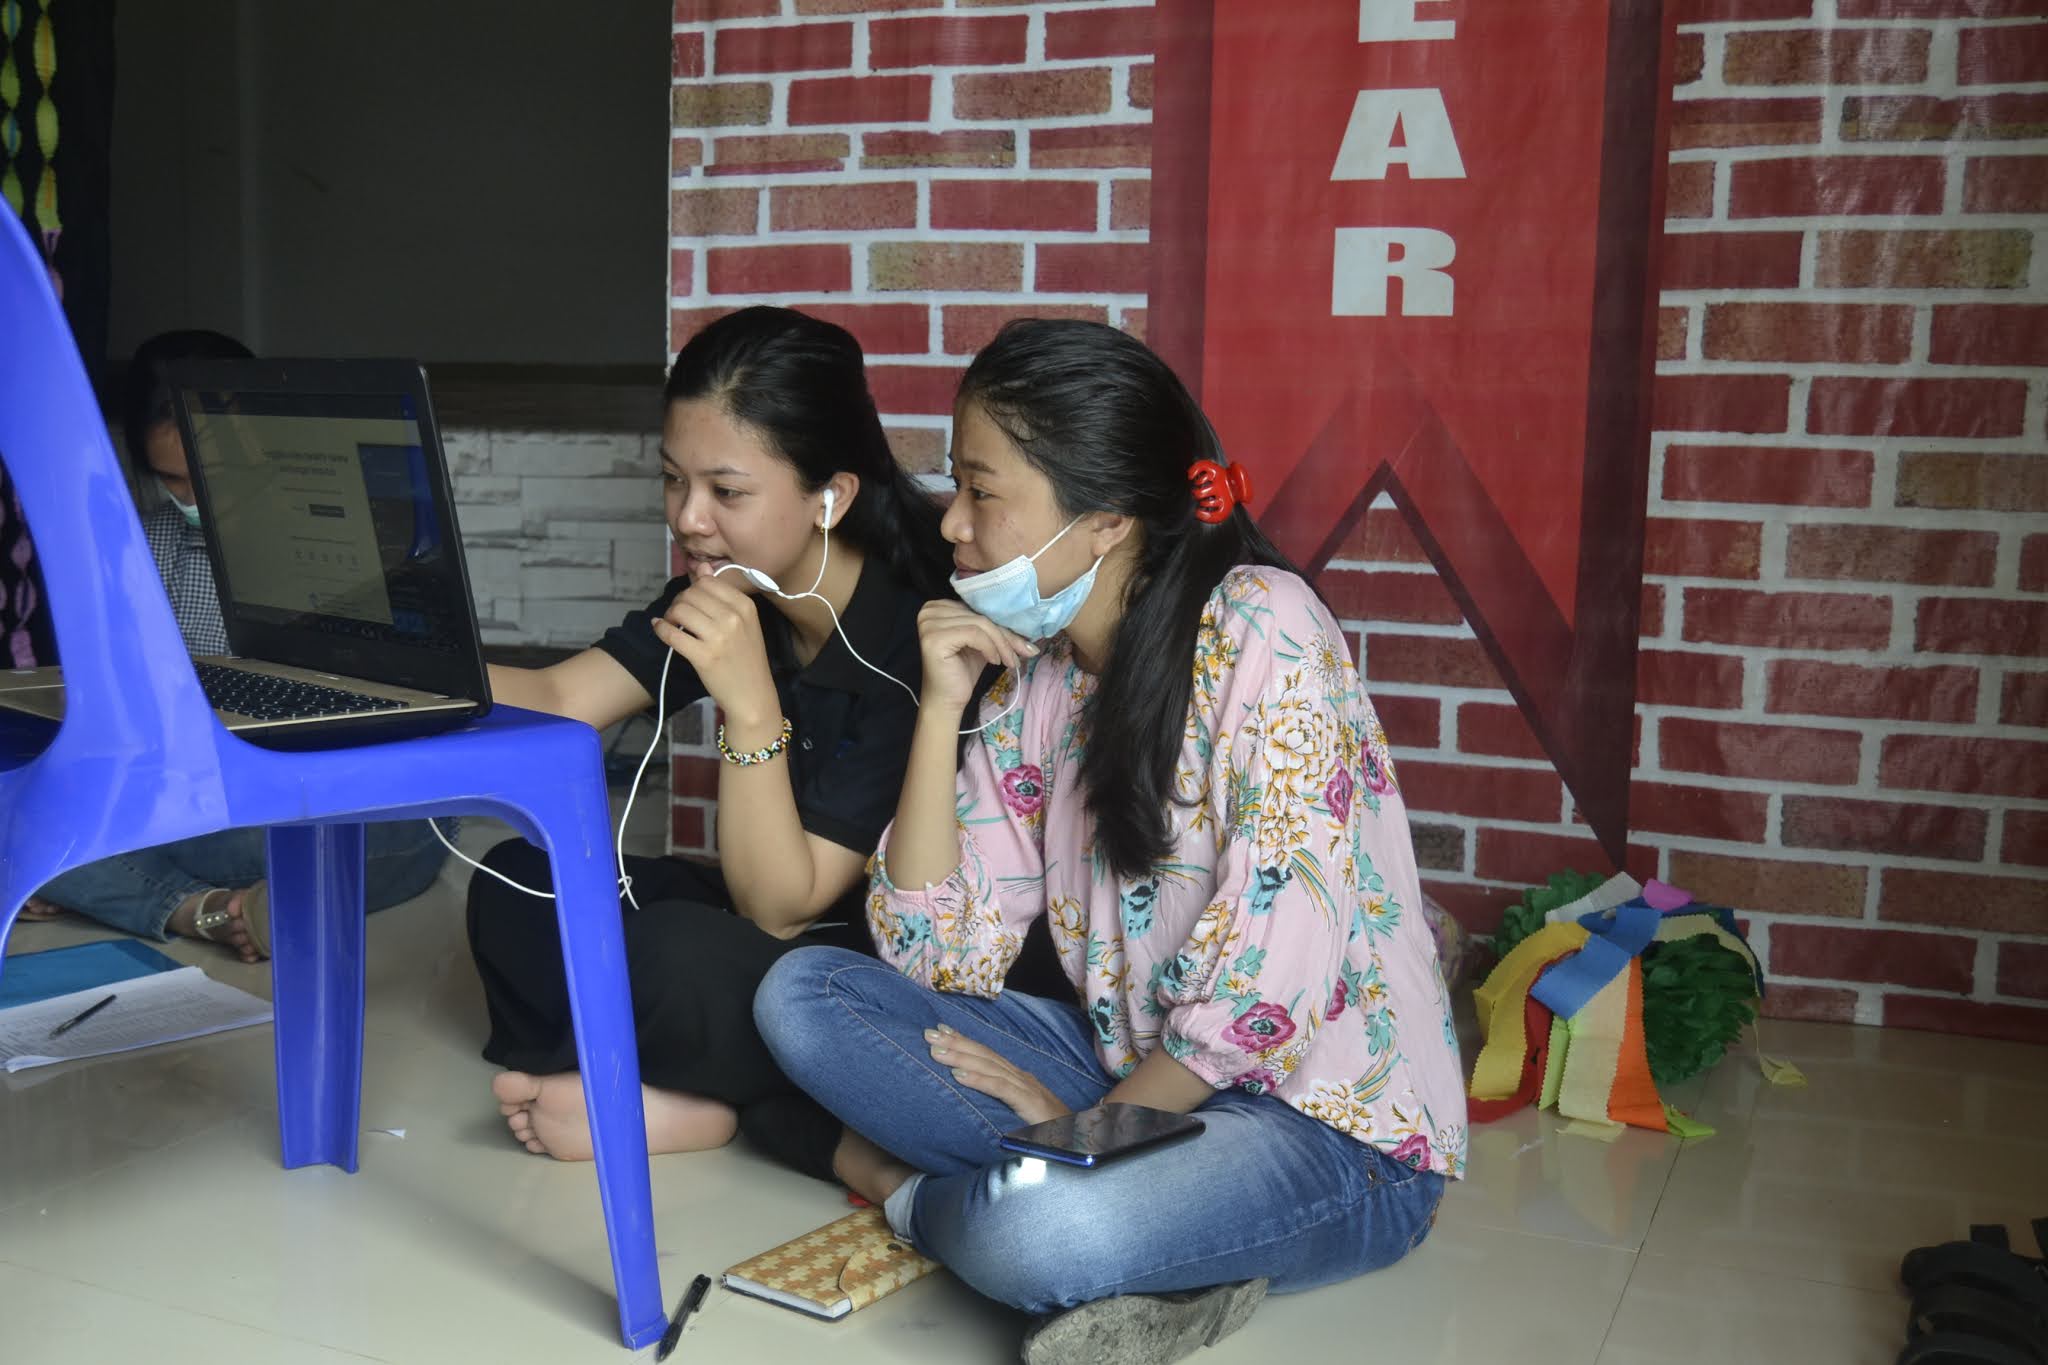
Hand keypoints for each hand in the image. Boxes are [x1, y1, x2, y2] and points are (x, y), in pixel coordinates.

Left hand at [652, 575, 777, 725]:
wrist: (753, 696)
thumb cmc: (747, 659)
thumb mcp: (743, 623)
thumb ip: (721, 595)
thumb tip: (701, 566)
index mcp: (745, 606)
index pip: (707, 582)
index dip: (692, 589)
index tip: (690, 602)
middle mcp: (734, 618)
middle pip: (691, 594)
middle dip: (678, 602)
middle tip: (677, 615)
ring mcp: (719, 638)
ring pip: (680, 610)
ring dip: (669, 615)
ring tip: (671, 623)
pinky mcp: (704, 657)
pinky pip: (672, 634)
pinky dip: (661, 629)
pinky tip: (660, 629)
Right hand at [916, 600, 1036, 710]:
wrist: (946, 700)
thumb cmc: (961, 671)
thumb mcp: (982, 643)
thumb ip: (995, 629)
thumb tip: (1030, 630)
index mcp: (938, 607)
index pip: (978, 609)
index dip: (1002, 626)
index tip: (1023, 645)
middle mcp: (929, 610)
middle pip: (980, 616)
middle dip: (1006, 636)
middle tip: (1024, 653)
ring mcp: (929, 624)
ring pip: (980, 624)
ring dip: (1001, 644)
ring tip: (1010, 661)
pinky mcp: (935, 637)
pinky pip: (974, 634)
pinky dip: (990, 647)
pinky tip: (995, 661)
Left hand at [925, 1023, 1069, 1125]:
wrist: (1084, 1142)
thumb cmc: (1053, 1133)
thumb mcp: (1023, 1115)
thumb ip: (1006, 1105)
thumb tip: (979, 1101)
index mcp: (1019, 1080)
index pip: (988, 1057)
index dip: (965, 1043)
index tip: (942, 1032)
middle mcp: (1021, 1078)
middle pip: (985, 1056)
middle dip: (956, 1043)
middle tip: (929, 1032)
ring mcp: (1027, 1089)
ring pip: (989, 1067)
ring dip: (961, 1056)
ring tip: (936, 1049)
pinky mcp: (1029, 1104)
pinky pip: (1000, 1089)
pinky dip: (979, 1080)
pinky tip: (958, 1075)